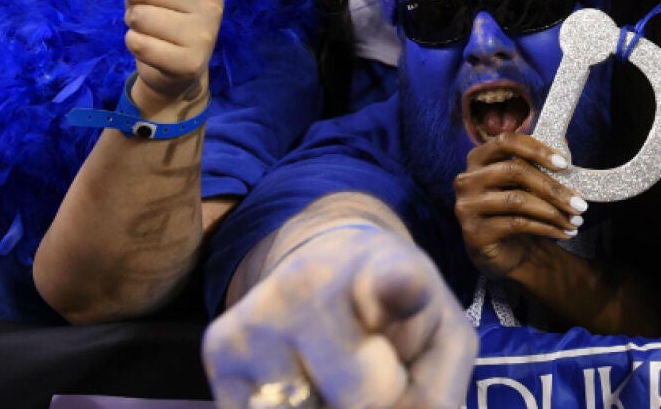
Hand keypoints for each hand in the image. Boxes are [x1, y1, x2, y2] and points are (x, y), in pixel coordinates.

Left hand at [97, 0, 225, 110]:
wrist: (177, 71)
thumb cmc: (164, 22)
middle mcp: (210, 5)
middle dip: (135, 3)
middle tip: (151, 15)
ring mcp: (203, 34)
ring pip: (140, 18)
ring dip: (134, 27)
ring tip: (153, 34)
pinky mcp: (189, 61)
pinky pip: (139, 43)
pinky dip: (135, 46)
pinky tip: (153, 50)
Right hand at [204, 224, 474, 408]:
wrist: (328, 266)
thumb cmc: (398, 315)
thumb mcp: (442, 342)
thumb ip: (433, 395)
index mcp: (388, 270)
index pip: (394, 281)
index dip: (398, 287)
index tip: (400, 281)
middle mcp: (314, 281)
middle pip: (361, 398)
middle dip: (376, 400)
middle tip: (378, 370)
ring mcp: (261, 312)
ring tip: (337, 374)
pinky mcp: (219, 346)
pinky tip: (303, 381)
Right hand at [456, 133, 584, 281]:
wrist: (503, 251)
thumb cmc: (517, 209)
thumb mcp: (528, 183)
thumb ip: (541, 163)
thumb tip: (565, 145)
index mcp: (478, 158)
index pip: (506, 141)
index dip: (536, 149)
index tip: (565, 164)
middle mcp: (467, 180)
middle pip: (514, 171)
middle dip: (553, 188)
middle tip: (581, 203)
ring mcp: (467, 207)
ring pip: (517, 200)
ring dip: (553, 211)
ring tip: (576, 221)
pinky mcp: (473, 233)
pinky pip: (516, 224)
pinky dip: (546, 227)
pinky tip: (563, 232)